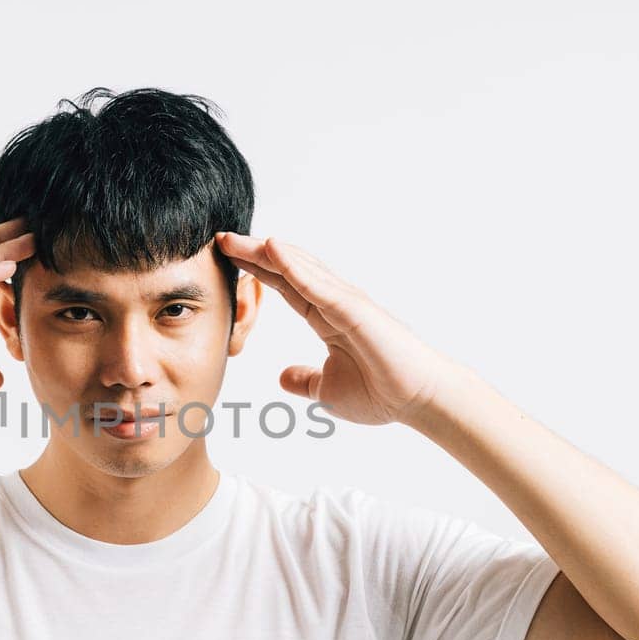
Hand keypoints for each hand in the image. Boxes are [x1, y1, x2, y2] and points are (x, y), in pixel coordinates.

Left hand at [214, 231, 463, 426]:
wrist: (418, 402)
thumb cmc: (382, 394)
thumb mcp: (327, 390)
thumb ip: (304, 380)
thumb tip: (282, 378)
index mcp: (326, 318)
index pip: (283, 286)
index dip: (256, 270)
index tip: (227, 257)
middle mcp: (334, 303)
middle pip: (287, 270)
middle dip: (254, 253)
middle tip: (220, 237)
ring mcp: (345, 302)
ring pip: (300, 269)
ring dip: (267, 252)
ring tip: (235, 238)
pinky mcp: (355, 310)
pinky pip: (319, 285)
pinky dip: (294, 267)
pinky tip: (272, 250)